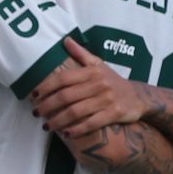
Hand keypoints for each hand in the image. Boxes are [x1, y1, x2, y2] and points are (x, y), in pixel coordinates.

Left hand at [32, 36, 150, 139]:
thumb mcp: (99, 65)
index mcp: (91, 72)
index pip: (63, 78)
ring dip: (58, 120)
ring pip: (76, 111)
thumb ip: (81, 54)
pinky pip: (91, 123)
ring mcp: (106, 99)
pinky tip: (66, 133)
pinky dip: (77, 129)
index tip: (34, 95)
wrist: (138, 97)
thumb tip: (66, 40)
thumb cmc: (113, 81)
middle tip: (36, 113)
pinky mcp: (114, 114)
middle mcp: (98, 84)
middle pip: (66, 96)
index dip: (46, 87)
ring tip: (46, 125)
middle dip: (47, 105)